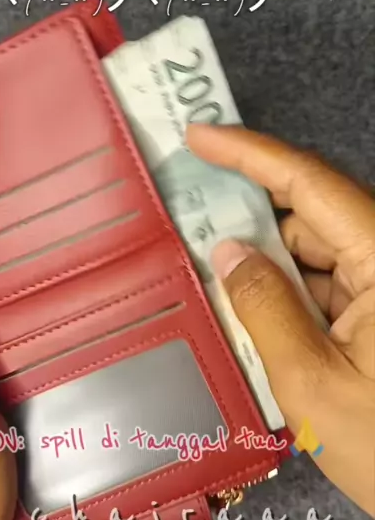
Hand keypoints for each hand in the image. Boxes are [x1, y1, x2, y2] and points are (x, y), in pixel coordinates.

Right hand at [187, 124, 374, 517]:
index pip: (311, 185)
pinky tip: (252, 319)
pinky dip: (291, 299)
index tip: (199, 136)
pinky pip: (331, 289)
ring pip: (319, 256)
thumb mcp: (312, 383)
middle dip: (250, 220)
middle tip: (188, 224)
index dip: (250, 153)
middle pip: (313, 218)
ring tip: (211, 281)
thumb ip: (263, 308)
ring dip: (268, 267)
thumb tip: (227, 251)